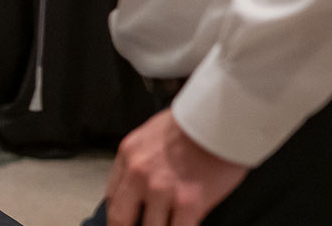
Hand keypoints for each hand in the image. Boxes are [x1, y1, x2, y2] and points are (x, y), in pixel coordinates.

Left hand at [104, 109, 247, 225]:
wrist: (220, 117)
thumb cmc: (192, 122)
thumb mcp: (150, 135)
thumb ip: (141, 161)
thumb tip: (140, 187)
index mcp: (128, 155)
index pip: (112, 197)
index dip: (118, 215)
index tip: (126, 221)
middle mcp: (139, 174)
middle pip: (121, 219)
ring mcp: (162, 191)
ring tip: (168, 222)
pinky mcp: (188, 203)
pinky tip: (185, 224)